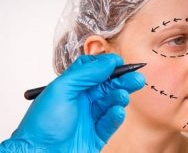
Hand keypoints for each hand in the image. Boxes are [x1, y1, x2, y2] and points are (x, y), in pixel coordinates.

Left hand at [0, 54, 144, 151]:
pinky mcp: (97, 134)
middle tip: (136, 78)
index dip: (107, 65)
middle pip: (107, 86)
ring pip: (111, 103)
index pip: (93, 70)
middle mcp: (82, 100)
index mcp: (72, 87)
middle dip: (122, 81)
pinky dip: (116, 116)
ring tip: (122, 95)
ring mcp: (90, 117)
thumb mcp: (62, 90)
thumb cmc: (42, 124)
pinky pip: (111, 122)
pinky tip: (118, 111)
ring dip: (119, 97)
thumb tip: (108, 61)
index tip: (119, 62)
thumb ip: (86, 74)